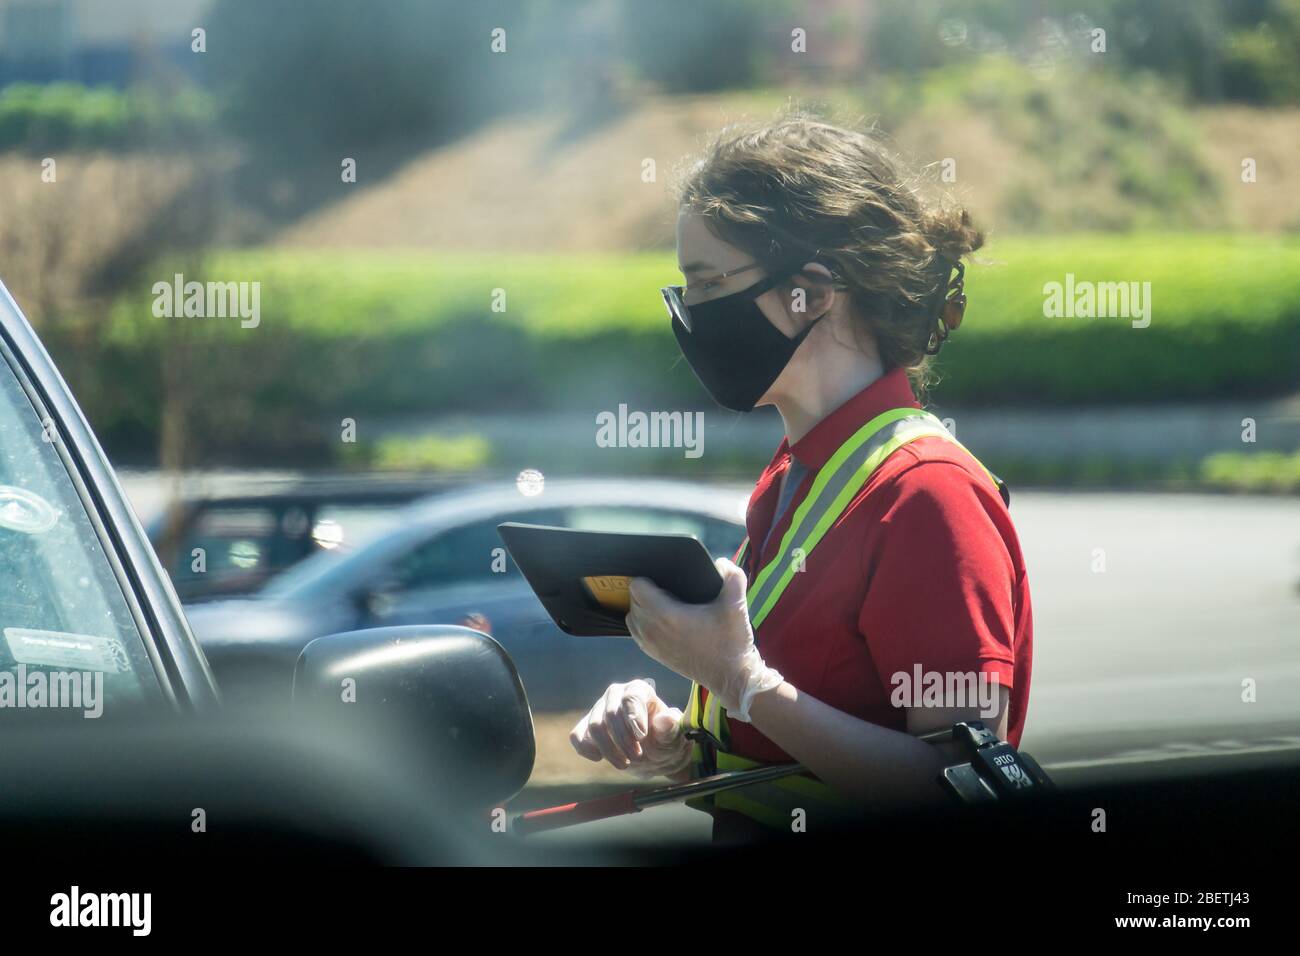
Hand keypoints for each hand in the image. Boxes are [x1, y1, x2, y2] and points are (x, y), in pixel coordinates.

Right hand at [569, 679, 691, 776]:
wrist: (655, 756)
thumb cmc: (666, 742)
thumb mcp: (673, 738)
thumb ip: (670, 729)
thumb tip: (666, 718)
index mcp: (639, 690)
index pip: (631, 697)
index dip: (634, 718)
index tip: (641, 737)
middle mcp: (616, 694)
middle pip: (611, 714)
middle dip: (624, 740)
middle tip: (637, 757)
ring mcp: (600, 709)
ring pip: (595, 727)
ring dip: (609, 749)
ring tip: (625, 764)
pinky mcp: (587, 726)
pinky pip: (577, 735)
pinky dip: (586, 749)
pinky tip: (600, 758)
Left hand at [625, 558, 782, 721]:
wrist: (731, 676)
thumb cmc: (731, 641)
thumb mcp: (736, 605)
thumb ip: (733, 576)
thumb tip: (720, 562)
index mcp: (667, 615)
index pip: (637, 587)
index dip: (648, 578)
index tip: (664, 579)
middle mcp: (653, 631)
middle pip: (633, 600)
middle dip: (645, 592)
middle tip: (668, 590)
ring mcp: (651, 645)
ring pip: (631, 617)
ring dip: (642, 609)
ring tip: (665, 604)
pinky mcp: (655, 655)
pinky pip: (637, 632)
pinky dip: (644, 624)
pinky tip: (665, 621)